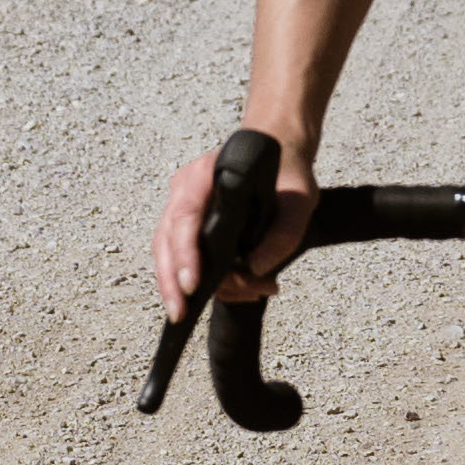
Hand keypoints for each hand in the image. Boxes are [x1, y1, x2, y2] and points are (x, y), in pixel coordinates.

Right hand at [155, 134, 304, 312]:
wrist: (278, 148)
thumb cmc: (286, 171)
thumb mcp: (299, 199)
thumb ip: (284, 233)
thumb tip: (256, 269)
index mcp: (205, 176)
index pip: (185, 217)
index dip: (185, 254)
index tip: (191, 285)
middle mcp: (185, 189)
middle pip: (165, 241)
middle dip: (171, 283)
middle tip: (181, 316)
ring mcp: (182, 205)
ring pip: (167, 252)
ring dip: (187, 286)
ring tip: (243, 294)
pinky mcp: (189, 222)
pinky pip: (181, 253)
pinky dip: (200, 277)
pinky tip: (237, 287)